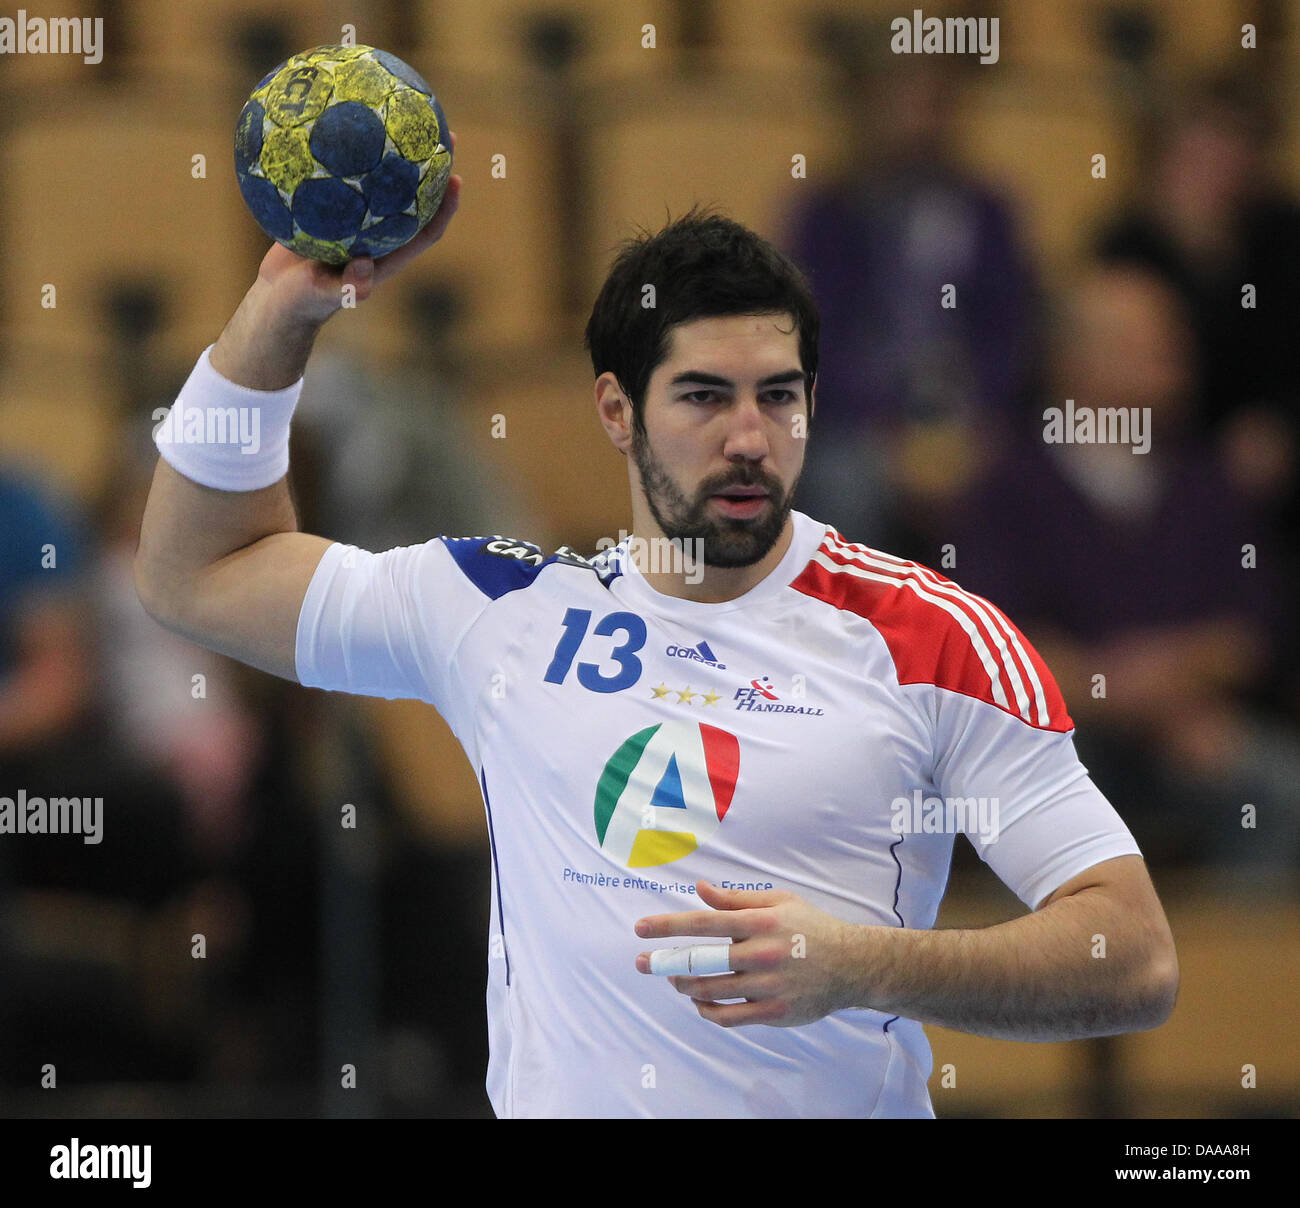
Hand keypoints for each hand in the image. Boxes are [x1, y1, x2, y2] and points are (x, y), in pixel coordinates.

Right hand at [254, 130, 461, 324]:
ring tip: (398, 112)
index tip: (457, 179)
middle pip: (412, 196)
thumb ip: (345, 287)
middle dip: (431, 167)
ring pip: (380, 181)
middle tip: (443, 132)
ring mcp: (355, 220)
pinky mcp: (330, 209)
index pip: (426, 229)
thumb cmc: (304, 302)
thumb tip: (365, 270)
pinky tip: (331, 120)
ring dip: (392, 151)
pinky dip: (342, 154)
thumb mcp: (322, 295)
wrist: (278, 298)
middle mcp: (377, 233)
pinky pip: (341, 176)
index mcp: (386, 254)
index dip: (444, 207)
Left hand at [634, 881, 857, 1026]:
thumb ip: (736, 899)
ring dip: (684, 986)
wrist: (852, 965)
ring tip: (673, 979)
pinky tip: (697, 1001)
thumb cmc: (810, 928)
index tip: (641, 928)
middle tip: (641, 963)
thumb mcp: (778, 902)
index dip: (669, 925)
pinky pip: (729, 1017)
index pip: (705, 922)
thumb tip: (699, 888)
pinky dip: (706, 1010)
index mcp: (761, 922)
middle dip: (665, 962)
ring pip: (711, 991)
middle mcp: (762, 954)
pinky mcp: (774, 1013)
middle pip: (702, 960)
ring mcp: (768, 987)